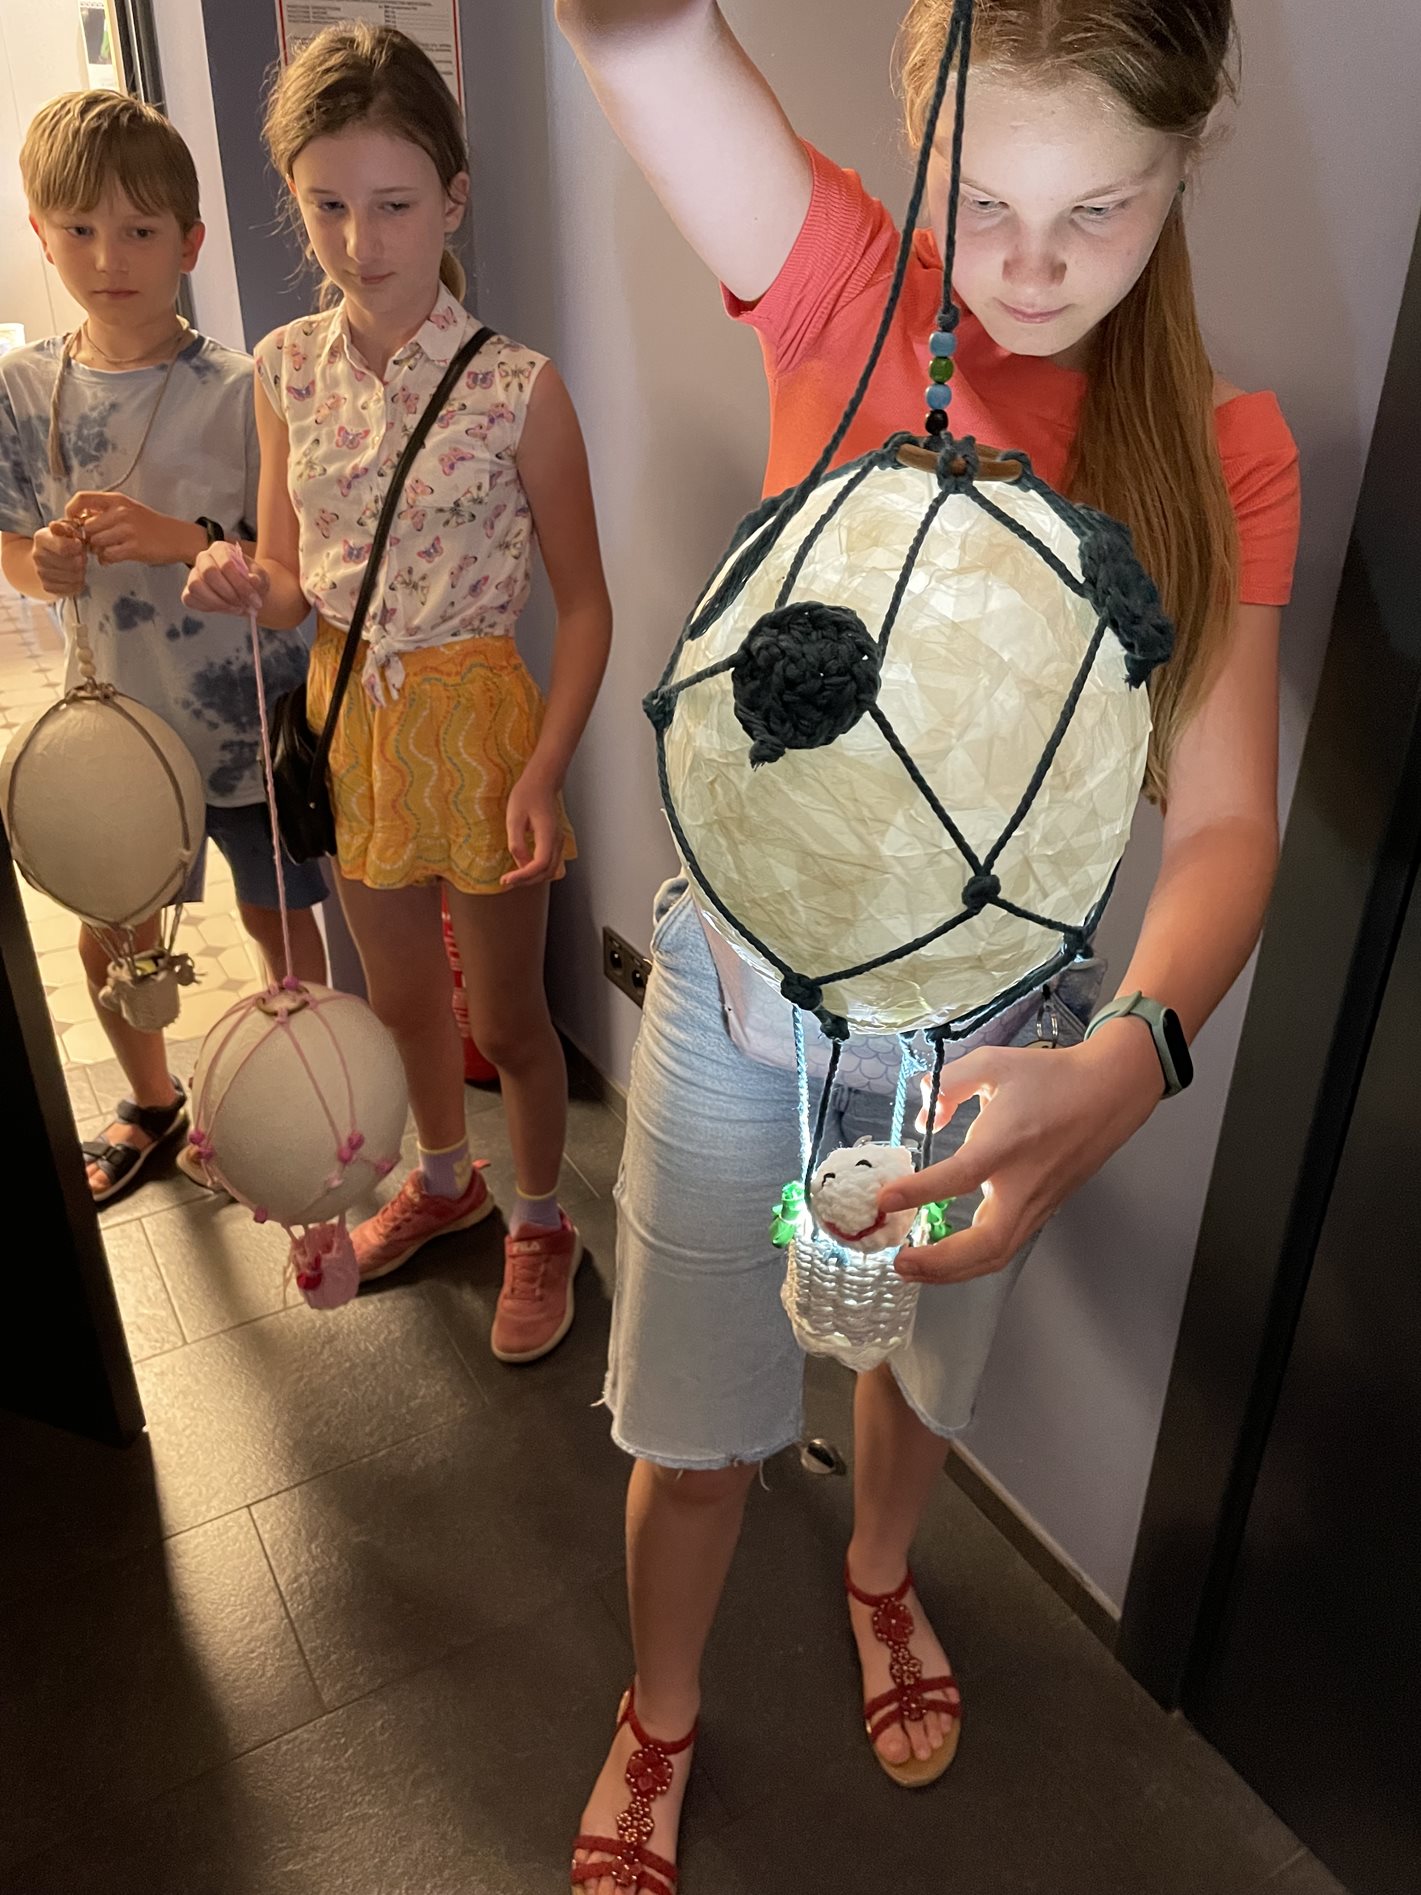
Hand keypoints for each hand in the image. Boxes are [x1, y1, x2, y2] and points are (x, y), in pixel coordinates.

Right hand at [31, 520, 87, 597]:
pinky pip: (73, 589)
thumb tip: (62, 528)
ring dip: (81, 571)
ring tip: (77, 565)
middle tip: (80, 556)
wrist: (45, 558)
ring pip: (75, 577)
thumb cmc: (61, 540)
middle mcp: (38, 556)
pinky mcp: (48, 587)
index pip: (64, 547)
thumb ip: (68, 526)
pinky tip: (74, 575)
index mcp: (41, 538)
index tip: (79, 545)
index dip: (78, 547)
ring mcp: (42, 573)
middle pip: (74, 564)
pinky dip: (78, 583)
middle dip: (82, 559)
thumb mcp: (65, 528)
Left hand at [65, 491, 199, 567]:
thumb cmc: (150, 526)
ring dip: (98, 550)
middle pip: (86, 527)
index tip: (73, 523)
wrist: (178, 537)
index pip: (82, 499)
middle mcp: (120, 512)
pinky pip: (107, 555)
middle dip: (88, 539)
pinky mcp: (134, 547)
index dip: (71, 512)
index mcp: (116, 500)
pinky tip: (113, 558)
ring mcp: (127, 530)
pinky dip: (107, 559)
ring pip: (95, 542)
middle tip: (96, 544)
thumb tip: (79, 521)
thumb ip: (104, 512)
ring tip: (108, 551)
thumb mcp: (128, 509)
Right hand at [182, 542, 268, 616]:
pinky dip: (207, 607)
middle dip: (229, 594)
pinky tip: (224, 609)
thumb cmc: (252, 581)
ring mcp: (194, 574)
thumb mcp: (261, 578)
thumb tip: (253, 579)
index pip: (226, 564)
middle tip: (243, 605)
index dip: (241, 585)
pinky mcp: (189, 591)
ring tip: (235, 609)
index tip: (255, 600)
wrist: (247, 592)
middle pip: (209, 573)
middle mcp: (204, 558)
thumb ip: (258, 578)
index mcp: (221, 549)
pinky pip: (190, 599)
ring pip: (195, 586)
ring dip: (217, 602)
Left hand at [501, 768, 565, 887]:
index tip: (506, 879)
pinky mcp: (554, 842)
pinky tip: (521, 868)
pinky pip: (548, 863)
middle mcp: (557, 841)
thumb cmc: (526, 796)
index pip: (540, 863)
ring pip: (550, 870)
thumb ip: (516, 841)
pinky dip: (536, 871)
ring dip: (532, 877)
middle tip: (507, 881)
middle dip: (527, 880)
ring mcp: (558, 842)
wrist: (540, 784)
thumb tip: (519, 863)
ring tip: (513, 877)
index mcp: (547, 833)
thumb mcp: (514, 818)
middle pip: (547, 872)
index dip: (524, 875)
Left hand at [878, 1024, 1164, 1285]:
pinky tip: (948, 1255)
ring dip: (953, 1270)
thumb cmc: (1052, 1076)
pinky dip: (974, 1259)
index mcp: (1007, 1144)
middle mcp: (1024, 1183)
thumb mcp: (993, 1063)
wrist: (1111, 1091)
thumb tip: (927, 1115)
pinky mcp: (1046, 1209)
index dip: (919, 1192)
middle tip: (898, 1261)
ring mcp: (1039, 1202)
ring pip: (998, 1255)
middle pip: (985, 1244)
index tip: (884, 1201)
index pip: (959, 1177)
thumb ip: (949, 1084)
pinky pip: (1007, 1245)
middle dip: (939, 1263)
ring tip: (915, 1268)